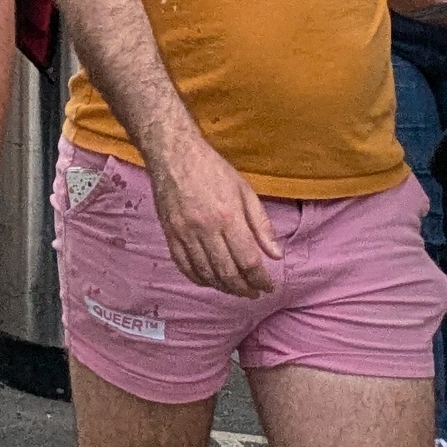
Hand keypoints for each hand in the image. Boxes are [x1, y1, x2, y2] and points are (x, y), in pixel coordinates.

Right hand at [146, 133, 279, 295]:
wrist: (173, 154)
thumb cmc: (212, 169)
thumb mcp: (244, 190)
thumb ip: (261, 225)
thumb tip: (276, 255)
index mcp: (228, 216)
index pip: (248, 260)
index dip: (260, 279)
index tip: (268, 286)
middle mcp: (205, 228)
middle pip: (227, 272)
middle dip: (244, 289)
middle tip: (254, 292)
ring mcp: (184, 233)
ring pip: (206, 273)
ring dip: (223, 287)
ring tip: (235, 289)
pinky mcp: (170, 233)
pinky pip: (183, 266)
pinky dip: (198, 279)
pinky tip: (209, 281)